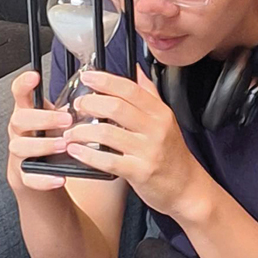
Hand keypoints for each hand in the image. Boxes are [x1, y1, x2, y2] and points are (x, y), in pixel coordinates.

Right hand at [6, 71, 72, 192]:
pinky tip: (60, 177)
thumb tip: (104, 94)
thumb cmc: (53, 139)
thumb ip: (73, 108)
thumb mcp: (60, 120)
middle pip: (20, 119)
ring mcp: (20, 153)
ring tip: (64, 145)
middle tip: (66, 120)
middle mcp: (20, 131)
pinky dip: (45, 179)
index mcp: (29, 113)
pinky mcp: (24, 175)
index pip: (20, 93)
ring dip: (44, 145)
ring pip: (21, 147)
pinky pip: (29, 177)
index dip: (24, 83)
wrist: (42, 172)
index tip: (35, 76)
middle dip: (44, 118)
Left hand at [63, 66, 206, 218]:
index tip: (87, 77)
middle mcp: (156, 129)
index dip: (105, 81)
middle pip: (116, 107)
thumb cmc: (172, 154)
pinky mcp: (139, 172)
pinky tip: (76, 150)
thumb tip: (135, 70)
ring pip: (107, 134)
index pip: (130, 89)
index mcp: (160, 113)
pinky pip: (108, 161)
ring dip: (82, 131)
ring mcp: (148, 151)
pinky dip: (87, 155)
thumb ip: (149, 94)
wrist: (186, 187)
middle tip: (77, 105)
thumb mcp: (166, 120)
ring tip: (70, 132)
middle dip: (90, 104)